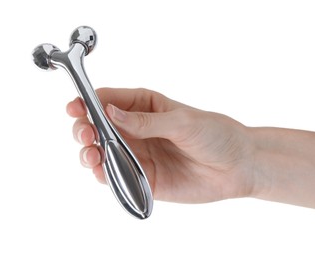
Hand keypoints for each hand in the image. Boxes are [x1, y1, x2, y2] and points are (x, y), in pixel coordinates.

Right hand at [66, 88, 255, 202]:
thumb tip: (109, 113)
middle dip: (85, 128)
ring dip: (89, 152)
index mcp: (147, 106)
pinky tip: (101, 171)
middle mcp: (139, 129)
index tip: (76, 107)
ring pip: (102, 152)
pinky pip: (116, 176)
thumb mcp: (182, 121)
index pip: (109, 100)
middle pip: (99, 127)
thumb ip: (145, 121)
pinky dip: (104, 174)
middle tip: (84, 133)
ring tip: (91, 153)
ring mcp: (139, 154)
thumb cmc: (217, 135)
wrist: (239, 167)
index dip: (88, 102)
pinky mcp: (144, 178)